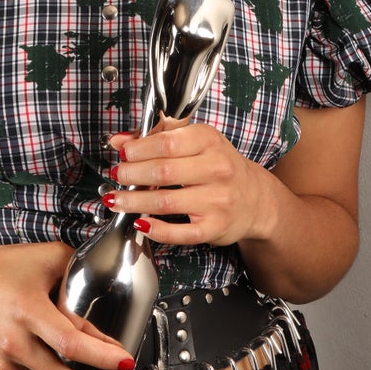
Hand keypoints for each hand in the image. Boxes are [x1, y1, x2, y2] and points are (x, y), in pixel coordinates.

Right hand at [0, 240, 133, 369]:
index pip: (72, 344)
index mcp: (28, 310)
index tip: (123, 357)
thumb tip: (101, 291)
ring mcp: (10, 360)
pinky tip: (57, 349)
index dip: (103, 355)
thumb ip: (78, 271)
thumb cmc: (1, 267)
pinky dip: (57, 369)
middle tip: (110, 359)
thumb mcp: (47, 258)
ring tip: (82, 349)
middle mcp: (17, 341)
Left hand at [108, 123, 268, 246]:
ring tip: (115, 200)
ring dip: (134, 202)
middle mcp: (217, 169)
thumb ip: (157, 136)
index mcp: (209, 140)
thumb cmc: (219, 166)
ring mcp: (217, 200)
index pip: (167, 142)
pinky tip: (141, 223)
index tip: (123, 154)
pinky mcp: (214, 227)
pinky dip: (156, 229)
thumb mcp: (195, 141)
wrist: (255, 199)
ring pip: (166, 202)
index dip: (138, 149)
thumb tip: (119, 140)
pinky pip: (179, 232)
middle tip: (117, 175)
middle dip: (131, 174)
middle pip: (163, 171)